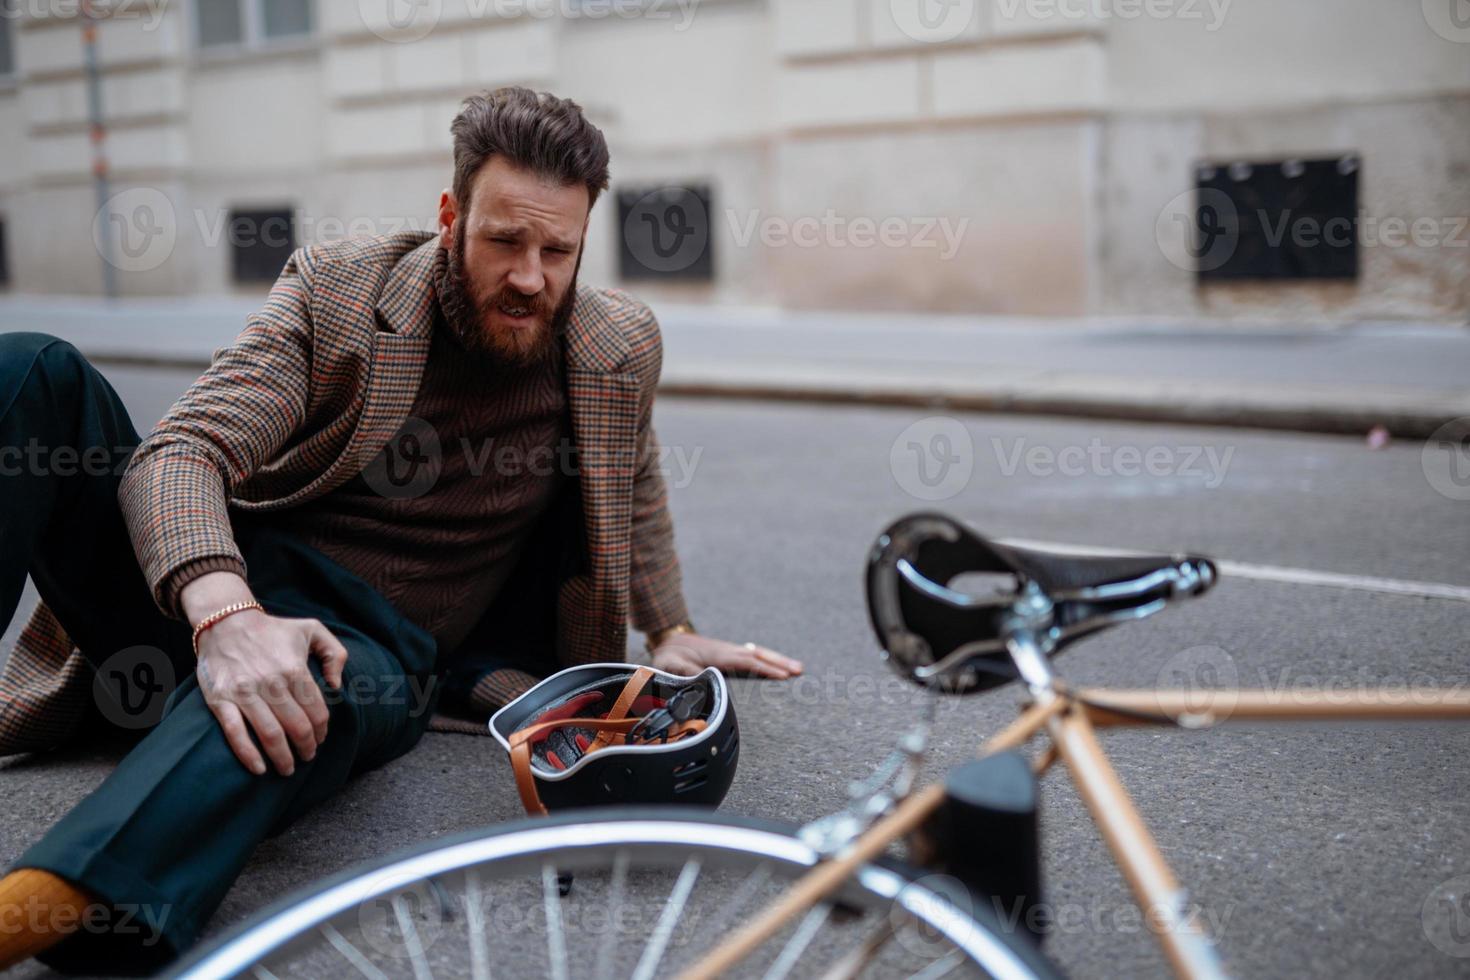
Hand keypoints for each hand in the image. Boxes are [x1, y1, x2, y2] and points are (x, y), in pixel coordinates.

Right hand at [189, 589, 348, 776]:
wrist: (225, 621)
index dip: (322, 731)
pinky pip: (235, 733)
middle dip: (306, 748)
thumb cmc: (273, 629)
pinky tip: (259, 768)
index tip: (321, 739)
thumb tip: (336, 685)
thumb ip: (335, 653)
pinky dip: (248, 755)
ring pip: (270, 735)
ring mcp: (244, 693)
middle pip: (297, 727)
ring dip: (282, 757)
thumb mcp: (313, 629)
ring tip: (288, 769)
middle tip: (307, 757)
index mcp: (294, 668)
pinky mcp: (220, 700)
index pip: (316, 711)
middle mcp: (271, 683)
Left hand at [650, 632, 803, 679]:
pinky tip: (776, 663)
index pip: (746, 663)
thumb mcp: (670, 665)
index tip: (782, 676)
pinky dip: (767, 659)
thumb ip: (685, 672)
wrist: (667, 639)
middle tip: (800, 670)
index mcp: (718, 655)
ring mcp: (729, 651)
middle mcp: (728, 651)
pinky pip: (753, 656)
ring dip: (777, 660)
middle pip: (758, 656)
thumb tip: (702, 679)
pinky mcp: (728, 654)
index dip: (765, 669)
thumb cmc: (668, 655)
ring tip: (797, 668)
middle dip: (780, 662)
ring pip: (758, 654)